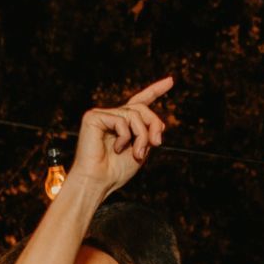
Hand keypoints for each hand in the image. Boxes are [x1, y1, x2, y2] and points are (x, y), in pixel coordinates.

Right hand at [66, 77, 172, 197]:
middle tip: (157, 143)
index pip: (141, 101)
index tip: (170, 81)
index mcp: (123, 123)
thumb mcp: (141, 151)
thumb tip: (159, 124)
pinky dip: (125, 136)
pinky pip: (121, 120)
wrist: (97, 182)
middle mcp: (112, 116)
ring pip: (134, 114)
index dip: (156, 90)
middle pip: (142, 108)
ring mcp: (102, 115)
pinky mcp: (93, 117)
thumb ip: (149, 134)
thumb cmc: (115, 171)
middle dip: (153, 125)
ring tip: (137, 153)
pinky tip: (116, 148)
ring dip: (142, 135)